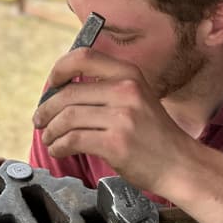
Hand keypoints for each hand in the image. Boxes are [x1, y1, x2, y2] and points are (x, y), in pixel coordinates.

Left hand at [32, 47, 196, 195]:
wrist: (181, 165)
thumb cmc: (155, 135)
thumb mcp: (137, 97)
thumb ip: (107, 89)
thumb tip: (62, 88)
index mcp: (129, 74)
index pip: (84, 57)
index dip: (59, 68)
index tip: (51, 84)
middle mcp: (126, 90)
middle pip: (68, 93)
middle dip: (46, 109)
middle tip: (40, 120)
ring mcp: (122, 117)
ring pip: (67, 117)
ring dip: (50, 130)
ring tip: (48, 138)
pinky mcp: (116, 143)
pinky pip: (73, 139)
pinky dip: (59, 146)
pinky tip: (59, 150)